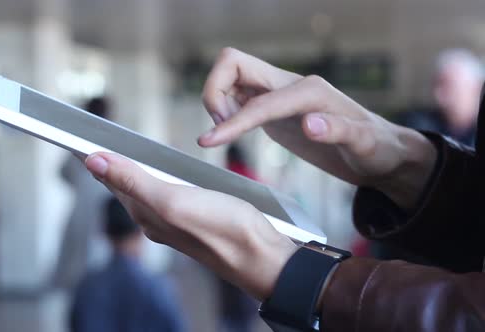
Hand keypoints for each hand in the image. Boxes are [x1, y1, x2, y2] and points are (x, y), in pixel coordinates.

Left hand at [85, 152, 295, 300]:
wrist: (259, 255)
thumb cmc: (221, 228)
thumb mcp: (172, 199)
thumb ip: (133, 180)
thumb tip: (93, 161)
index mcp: (143, 211)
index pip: (108, 178)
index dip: (92, 158)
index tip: (76, 138)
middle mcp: (153, 216)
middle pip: (122, 183)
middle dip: (107, 162)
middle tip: (92, 140)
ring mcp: (172, 217)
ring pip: (142, 188)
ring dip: (128, 169)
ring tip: (117, 151)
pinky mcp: (192, 214)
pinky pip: (163, 191)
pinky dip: (154, 176)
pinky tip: (159, 171)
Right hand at [199, 48, 436, 209]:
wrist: (380, 154)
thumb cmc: (376, 149)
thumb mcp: (366, 146)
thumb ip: (339, 132)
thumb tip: (309, 123)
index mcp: (310, 91)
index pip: (258, 102)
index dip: (231, 121)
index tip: (208, 141)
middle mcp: (291, 85)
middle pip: (234, 63)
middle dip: (214, 91)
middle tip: (220, 128)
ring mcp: (280, 94)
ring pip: (231, 77)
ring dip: (217, 100)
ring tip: (223, 131)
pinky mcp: (274, 107)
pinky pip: (237, 96)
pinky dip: (224, 110)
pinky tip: (230, 130)